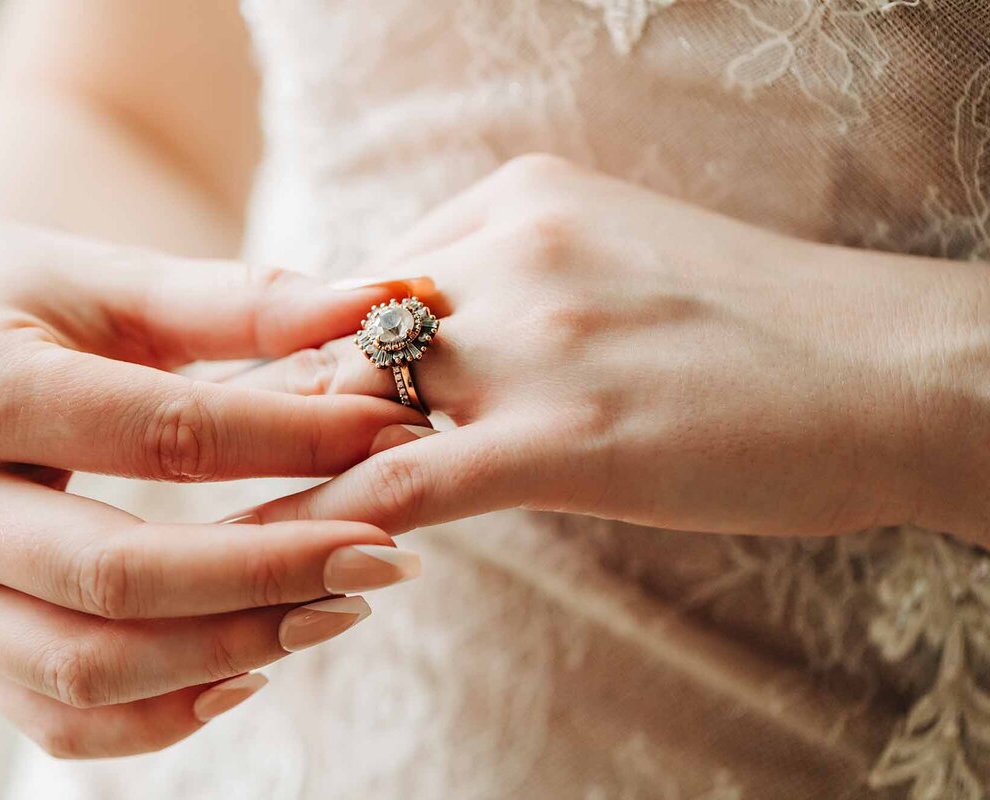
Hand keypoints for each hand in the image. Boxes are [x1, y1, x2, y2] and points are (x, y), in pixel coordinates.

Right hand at [0, 212, 424, 756]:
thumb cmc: (10, 291)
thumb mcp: (115, 277)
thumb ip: (244, 299)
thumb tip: (382, 302)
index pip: (168, 437)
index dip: (298, 442)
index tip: (398, 437)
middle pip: (122, 579)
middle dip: (273, 575)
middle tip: (388, 554)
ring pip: (87, 669)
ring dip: (231, 651)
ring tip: (340, 607)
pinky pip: (55, 718)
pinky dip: (159, 717)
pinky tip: (249, 673)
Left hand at [228, 154, 968, 538]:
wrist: (894, 373)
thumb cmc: (762, 331)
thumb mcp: (617, 266)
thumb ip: (517, 290)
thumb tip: (435, 345)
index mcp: (518, 201)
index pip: (366, 279)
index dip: (314, 350)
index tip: (268, 397)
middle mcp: (509, 248)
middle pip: (341, 335)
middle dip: (280, 405)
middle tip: (213, 460)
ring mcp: (533, 336)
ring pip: (353, 404)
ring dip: (282, 466)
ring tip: (220, 520)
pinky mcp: (560, 433)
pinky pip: (403, 481)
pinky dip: (327, 521)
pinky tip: (283, 560)